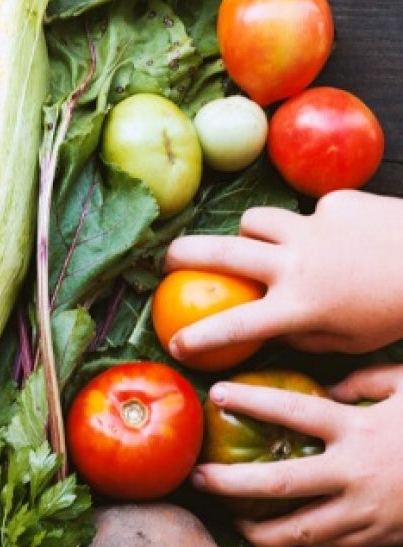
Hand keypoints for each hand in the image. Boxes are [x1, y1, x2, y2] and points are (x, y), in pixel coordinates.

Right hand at [165, 191, 402, 360]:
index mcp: (298, 307)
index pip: (233, 326)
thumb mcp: (348, 340)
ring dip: (250, 233)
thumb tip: (270, 329)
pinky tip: (340, 235)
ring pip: (256, 221)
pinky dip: (315, 224)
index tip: (175, 344)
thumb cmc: (397, 313)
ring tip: (254, 242)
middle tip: (168, 260)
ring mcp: (313, 228)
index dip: (198, 338)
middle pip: (221, 253)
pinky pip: (310, 212)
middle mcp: (295, 264)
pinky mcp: (337, 203)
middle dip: (184, 256)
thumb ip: (302, 334)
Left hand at [192, 367, 402, 546]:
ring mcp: (367, 511)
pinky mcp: (380, 538)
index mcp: (360, 429)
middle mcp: (356, 473)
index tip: (217, 392)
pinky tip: (278, 536)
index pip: (295, 411)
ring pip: (298, 530)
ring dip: (258, 529)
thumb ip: (368, 382)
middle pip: (278, 483)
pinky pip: (329, 546)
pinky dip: (299, 543)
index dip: (251, 401)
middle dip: (229, 482)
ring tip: (230, 518)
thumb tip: (331, 385)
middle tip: (196, 478)